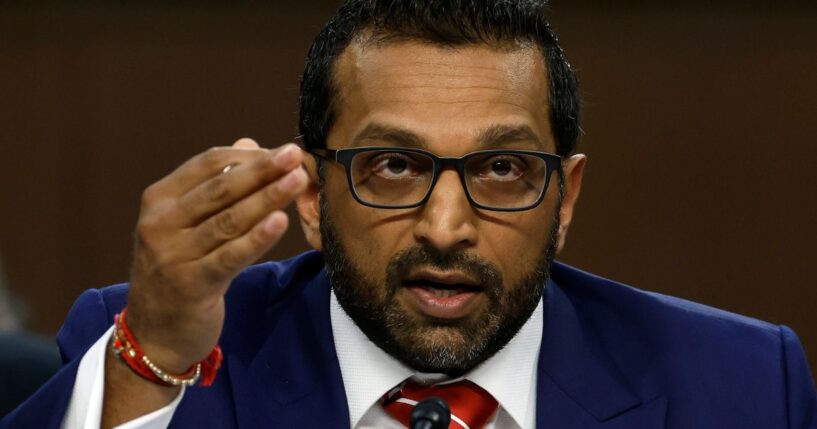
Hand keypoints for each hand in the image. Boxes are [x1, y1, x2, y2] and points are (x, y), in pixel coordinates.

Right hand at [125, 138, 306, 371]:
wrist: (154, 334)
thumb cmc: (179, 269)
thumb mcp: (186, 224)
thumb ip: (215, 184)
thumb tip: (249, 144)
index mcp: (159, 199)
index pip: (207, 165)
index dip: (248, 157)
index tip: (282, 151)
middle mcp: (160, 224)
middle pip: (220, 189)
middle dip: (262, 170)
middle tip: (295, 155)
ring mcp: (173, 255)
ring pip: (229, 220)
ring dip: (267, 198)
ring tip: (298, 181)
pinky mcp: (192, 285)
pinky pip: (231, 256)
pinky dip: (257, 238)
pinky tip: (281, 221)